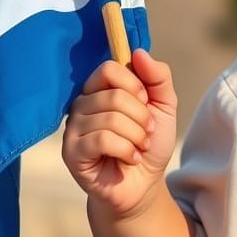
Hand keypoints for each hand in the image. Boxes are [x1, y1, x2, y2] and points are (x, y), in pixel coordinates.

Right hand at [62, 49, 177, 217]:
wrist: (144, 183)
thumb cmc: (149, 141)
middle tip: (146, 131)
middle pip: (113, 95)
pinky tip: (131, 158)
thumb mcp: (164, 105)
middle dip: (141, 116)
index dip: (133, 84)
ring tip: (139, 146)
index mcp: (100, 90)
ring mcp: (73, 129)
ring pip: (110, 118)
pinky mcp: (71, 152)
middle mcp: (82, 105)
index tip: (146, 100)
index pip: (109, 68)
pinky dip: (127, 149)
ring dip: (136, 135)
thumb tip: (138, 52)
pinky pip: (101, 139)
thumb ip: (158, 77)